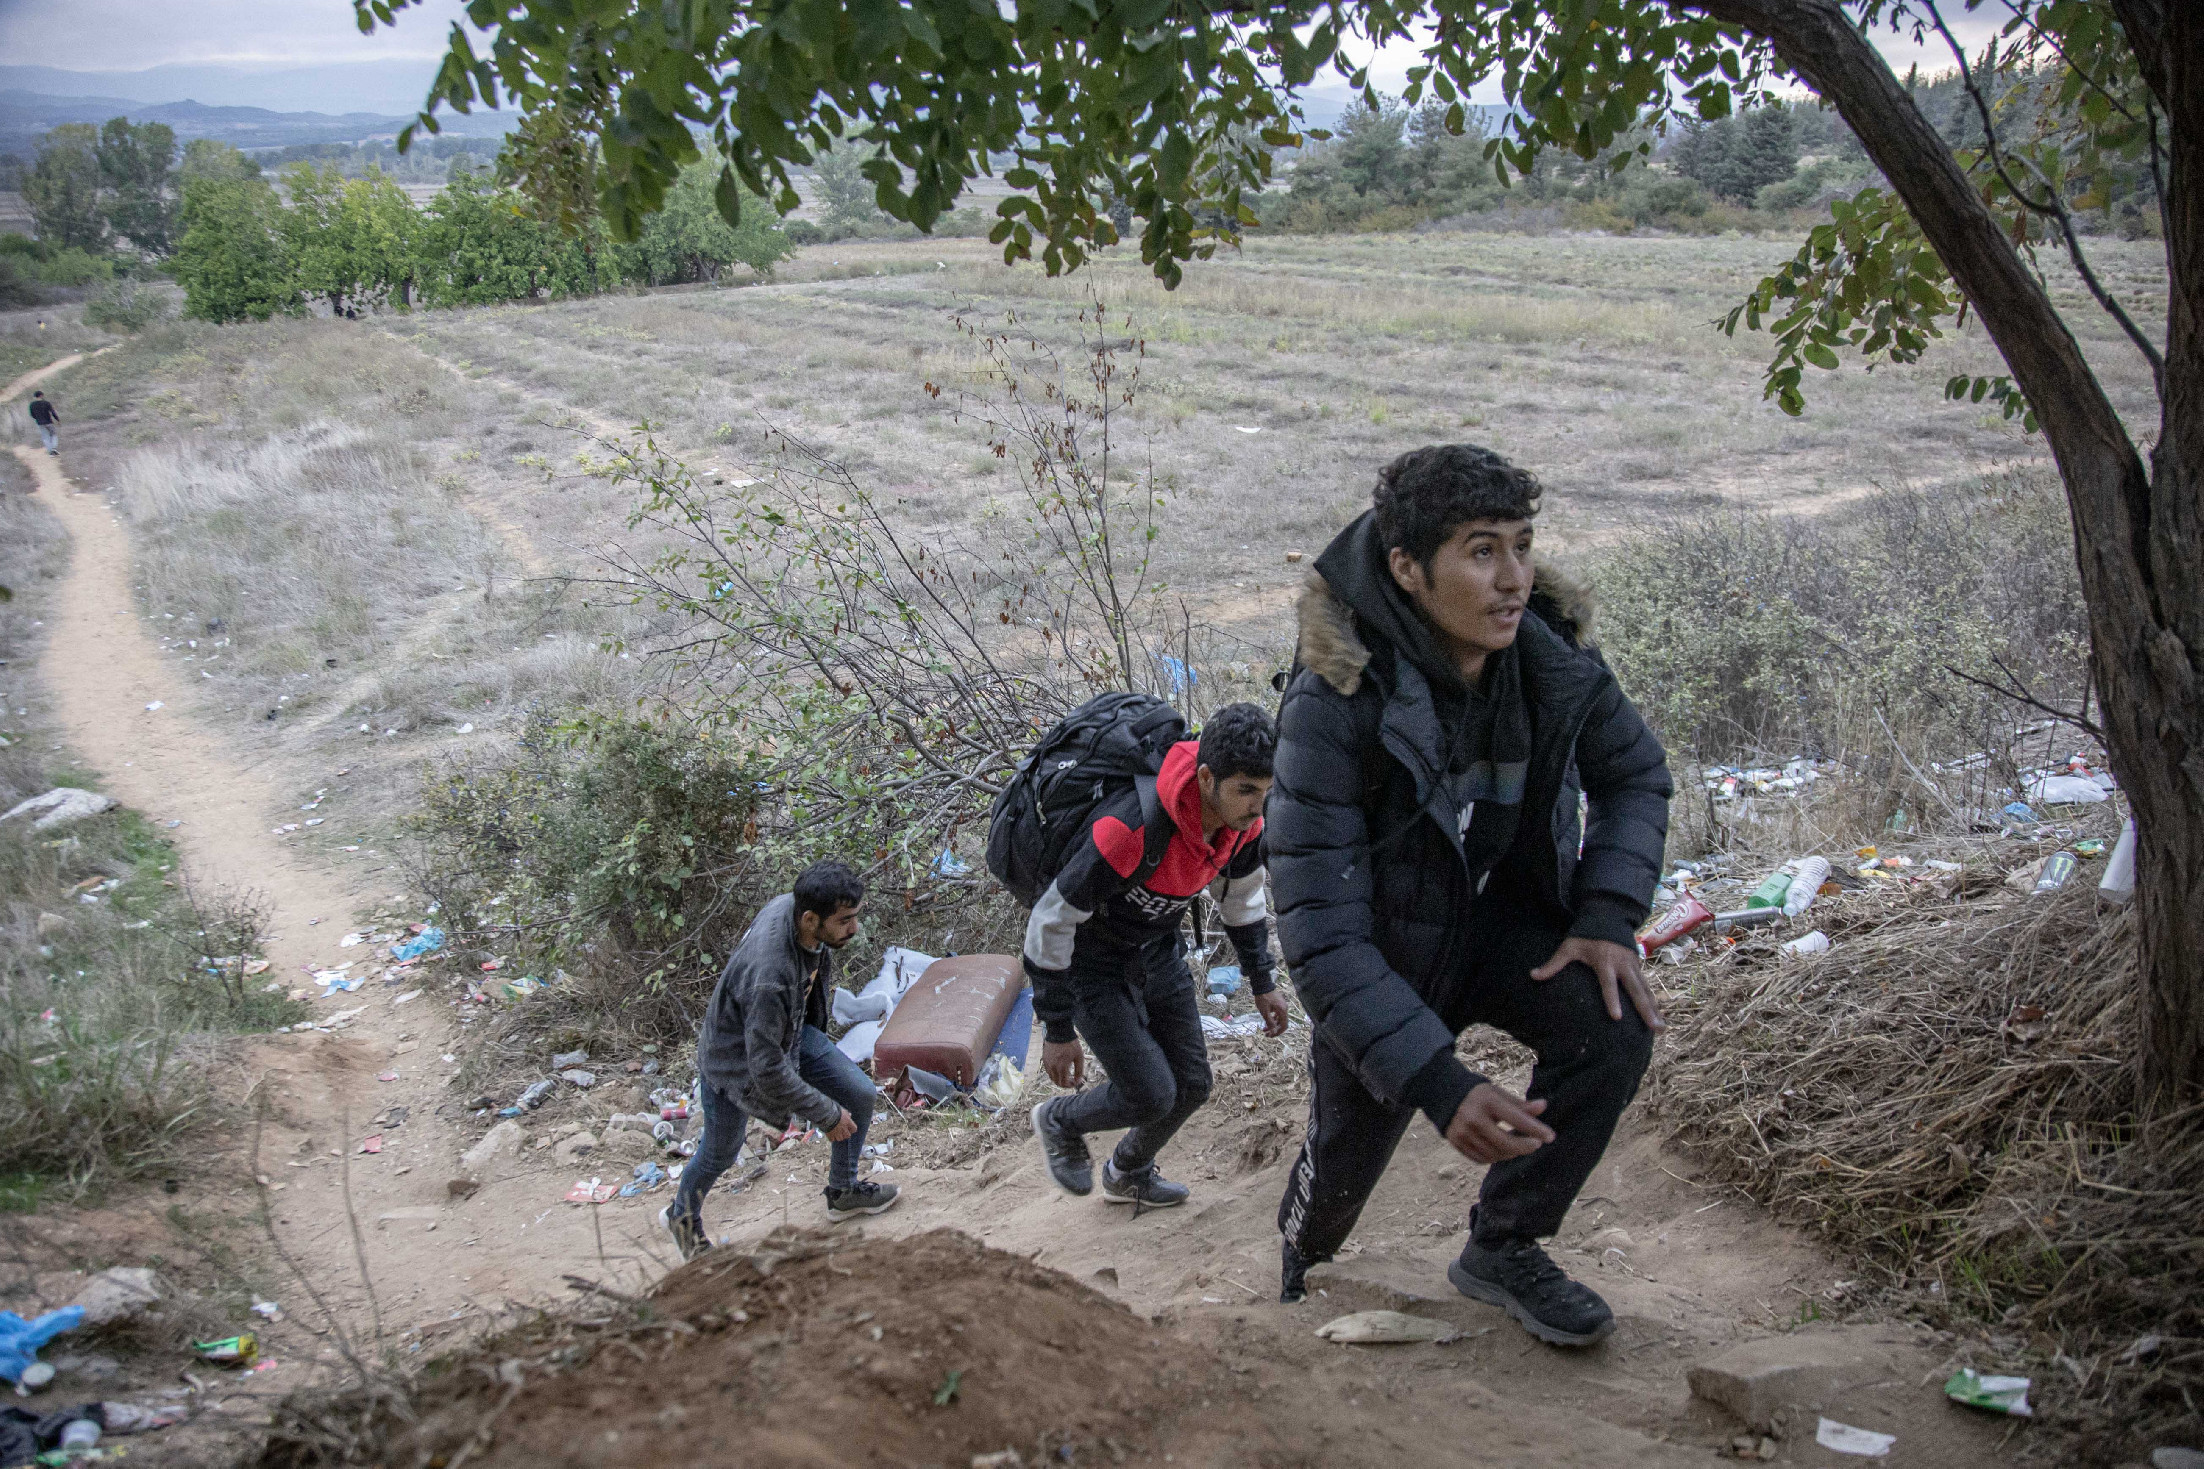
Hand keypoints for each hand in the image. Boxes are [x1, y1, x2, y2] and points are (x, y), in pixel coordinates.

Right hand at [825, 1108, 857, 1142]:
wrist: (825, 1114)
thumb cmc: (834, 1110)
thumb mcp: (842, 1110)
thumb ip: (846, 1114)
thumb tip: (850, 1115)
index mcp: (848, 1122)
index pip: (854, 1129)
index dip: (852, 1129)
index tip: (849, 1127)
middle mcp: (844, 1129)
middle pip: (848, 1136)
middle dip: (845, 1134)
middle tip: (842, 1131)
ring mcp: (837, 1133)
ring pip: (840, 1139)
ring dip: (838, 1136)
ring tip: (836, 1132)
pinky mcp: (830, 1135)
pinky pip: (832, 1140)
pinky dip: (832, 1138)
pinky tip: (830, 1134)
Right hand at [1042, 1039, 1085, 1088]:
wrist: (1059, 1032)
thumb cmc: (1071, 1044)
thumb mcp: (1079, 1057)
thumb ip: (1079, 1071)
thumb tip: (1079, 1081)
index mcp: (1062, 1068)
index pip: (1064, 1083)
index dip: (1070, 1085)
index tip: (1075, 1082)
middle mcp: (1053, 1068)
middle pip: (1057, 1082)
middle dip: (1064, 1084)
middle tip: (1071, 1081)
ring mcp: (1047, 1064)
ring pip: (1052, 1077)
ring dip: (1058, 1079)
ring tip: (1066, 1075)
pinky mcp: (1044, 1059)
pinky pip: (1048, 1071)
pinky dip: (1054, 1073)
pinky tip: (1059, 1069)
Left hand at [1253, 988, 1290, 1036]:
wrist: (1262, 985)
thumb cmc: (1263, 998)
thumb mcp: (1265, 1012)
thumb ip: (1270, 1022)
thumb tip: (1273, 1031)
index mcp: (1283, 1011)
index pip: (1284, 1026)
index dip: (1278, 1032)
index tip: (1271, 1036)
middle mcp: (1284, 1008)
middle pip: (1282, 1023)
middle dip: (1274, 1029)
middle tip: (1266, 1034)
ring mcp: (1282, 1006)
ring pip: (1279, 1019)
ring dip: (1272, 1025)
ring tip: (1264, 1028)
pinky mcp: (1278, 1003)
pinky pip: (1277, 1014)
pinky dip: (1272, 1018)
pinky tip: (1266, 1020)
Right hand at [1443, 1083, 1553, 1164]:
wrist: (1443, 1095)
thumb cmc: (1478, 1095)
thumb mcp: (1499, 1094)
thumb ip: (1520, 1104)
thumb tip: (1544, 1107)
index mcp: (1487, 1102)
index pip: (1517, 1119)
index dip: (1536, 1130)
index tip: (1551, 1137)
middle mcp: (1473, 1118)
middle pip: (1506, 1142)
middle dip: (1525, 1147)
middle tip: (1536, 1145)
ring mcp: (1463, 1133)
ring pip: (1495, 1154)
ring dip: (1511, 1152)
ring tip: (1518, 1145)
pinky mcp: (1457, 1144)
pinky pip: (1482, 1159)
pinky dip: (1496, 1157)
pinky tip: (1502, 1149)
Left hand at [1532, 936, 1665, 1032]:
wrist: (1607, 917)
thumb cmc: (1585, 934)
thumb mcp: (1569, 947)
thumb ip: (1553, 963)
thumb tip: (1532, 975)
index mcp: (1605, 961)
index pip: (1608, 984)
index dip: (1612, 1000)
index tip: (1617, 1018)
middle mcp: (1623, 965)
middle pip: (1636, 990)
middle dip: (1645, 1009)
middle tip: (1654, 1027)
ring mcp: (1633, 966)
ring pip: (1646, 990)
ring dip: (1654, 1009)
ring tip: (1661, 1028)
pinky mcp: (1638, 967)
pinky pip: (1647, 987)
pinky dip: (1654, 1002)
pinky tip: (1659, 1016)